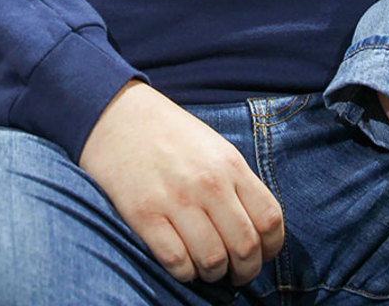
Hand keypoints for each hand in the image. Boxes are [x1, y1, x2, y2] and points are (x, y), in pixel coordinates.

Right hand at [79, 81, 283, 285]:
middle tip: (235, 272)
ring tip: (207, 267)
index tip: (261, 255)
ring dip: (214, 274)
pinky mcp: (144, 215)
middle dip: (245, 270)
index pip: (270, 219)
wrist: (117, 114)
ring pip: (213, 262)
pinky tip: (182, 261)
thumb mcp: (214, 147)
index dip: (271, 248)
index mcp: (230, 164)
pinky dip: (185, 273)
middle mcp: (208, 183)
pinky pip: (177, 263)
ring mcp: (176, 200)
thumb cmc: (169, 134)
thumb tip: (255, 231)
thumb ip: (236, 184)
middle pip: (246, 247)